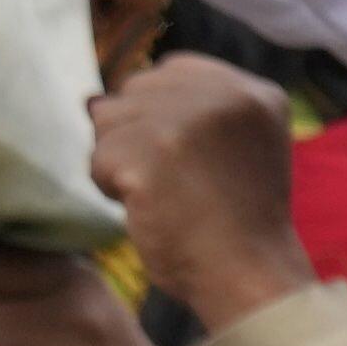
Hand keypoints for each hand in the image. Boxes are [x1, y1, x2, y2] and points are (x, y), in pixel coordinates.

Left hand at [85, 51, 315, 335]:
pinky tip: (149, 208)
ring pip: (110, 120)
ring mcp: (189, 119)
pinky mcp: (153, 149)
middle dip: (140, 135)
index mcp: (256, 93)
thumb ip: (188, 110)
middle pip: (136, 90)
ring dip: (122, 160)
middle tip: (179, 181)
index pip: (172, 71)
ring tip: (163, 194)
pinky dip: (112, 188)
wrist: (247, 274)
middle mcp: (226, 94)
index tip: (186, 158)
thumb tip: (90, 100)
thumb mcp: (236, 146)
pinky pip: (99, 157)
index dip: (162, 113)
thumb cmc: (236, 221)